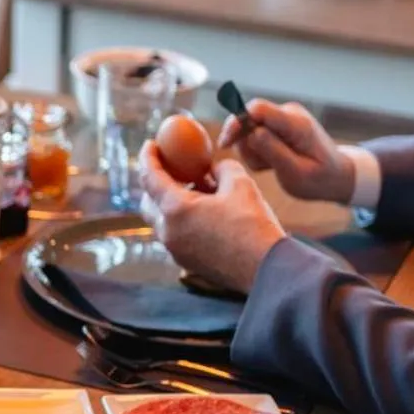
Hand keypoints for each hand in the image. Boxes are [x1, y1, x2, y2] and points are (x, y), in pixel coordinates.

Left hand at [140, 145, 286, 294]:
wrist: (266, 269)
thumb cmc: (253, 224)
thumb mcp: (241, 183)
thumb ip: (222, 168)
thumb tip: (213, 168)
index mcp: (175, 210)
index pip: (150, 177)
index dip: (148, 157)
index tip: (150, 144)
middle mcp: (168, 232)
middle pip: (149, 202)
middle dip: (156, 183)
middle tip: (172, 168)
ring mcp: (175, 250)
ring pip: (163, 220)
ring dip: (172, 202)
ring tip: (197, 189)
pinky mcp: (186, 261)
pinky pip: (176, 234)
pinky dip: (182, 219)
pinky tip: (205, 212)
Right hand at [219, 99, 353, 204]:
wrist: (337, 176)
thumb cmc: (319, 179)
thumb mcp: (296, 173)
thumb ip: (274, 151)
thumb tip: (251, 133)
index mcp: (296, 124)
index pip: (257, 109)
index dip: (236, 122)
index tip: (225, 144)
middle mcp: (289, 114)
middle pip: (248, 118)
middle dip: (245, 144)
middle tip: (261, 166)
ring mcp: (284, 118)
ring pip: (249, 129)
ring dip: (252, 151)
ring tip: (271, 166)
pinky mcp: (279, 124)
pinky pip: (255, 134)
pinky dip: (257, 151)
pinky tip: (273, 162)